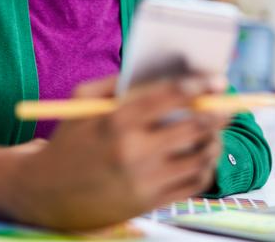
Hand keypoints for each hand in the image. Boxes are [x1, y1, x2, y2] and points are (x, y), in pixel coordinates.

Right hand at [9, 74, 229, 229]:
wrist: (46, 193)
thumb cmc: (68, 141)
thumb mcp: (81, 102)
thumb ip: (119, 82)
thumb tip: (162, 71)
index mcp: (117, 121)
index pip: (171, 97)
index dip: (200, 85)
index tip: (218, 80)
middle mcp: (134, 152)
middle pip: (194, 126)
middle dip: (218, 112)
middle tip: (228, 104)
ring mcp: (144, 181)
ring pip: (201, 156)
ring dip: (215, 140)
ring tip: (216, 130)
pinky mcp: (150, 203)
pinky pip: (193, 183)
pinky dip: (206, 167)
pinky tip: (203, 155)